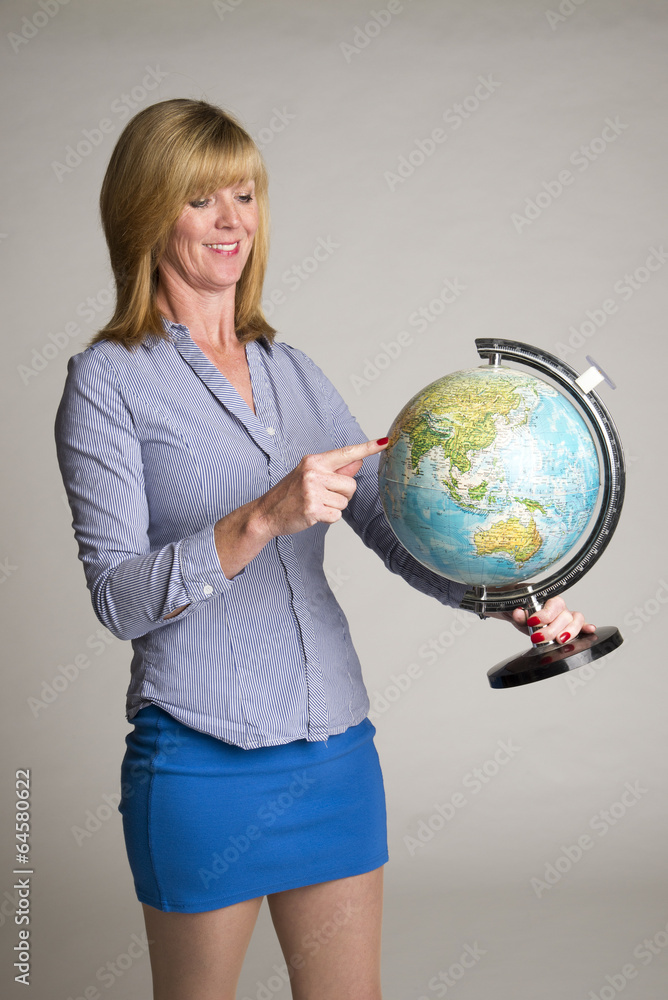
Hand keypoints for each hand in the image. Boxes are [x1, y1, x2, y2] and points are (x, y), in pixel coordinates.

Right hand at [253, 438, 388, 539]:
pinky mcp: (312, 508)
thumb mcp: (310, 475)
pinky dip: (328, 518)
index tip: (385, 441)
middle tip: (324, 496)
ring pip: (345, 502)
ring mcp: (312, 491)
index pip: (346, 453)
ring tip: (316, 504)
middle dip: (343, 495)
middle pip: (351, 485)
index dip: (368, 447)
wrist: (266, 513)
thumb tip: (358, 460)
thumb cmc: (290, 494)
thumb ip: (335, 470)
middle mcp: (314, 473)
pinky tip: (313, 514)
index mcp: (314, 461)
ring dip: (334, 507)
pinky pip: (337, 516)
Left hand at [487, 595, 596, 644]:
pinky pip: (581, 626)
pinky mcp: (569, 627)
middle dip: (552, 629)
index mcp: (547, 598)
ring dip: (570, 631)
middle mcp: (560, 607)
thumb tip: (519, 612)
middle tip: (538, 637)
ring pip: (576, 620)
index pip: (552, 605)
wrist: (518, 610)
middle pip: (565, 616)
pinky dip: (585, 628)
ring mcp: (566, 617)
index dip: (544, 615)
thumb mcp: (515, 611)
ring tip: (559, 640)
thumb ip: (517, 613)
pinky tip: (590, 630)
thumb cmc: (519, 608)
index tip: (532, 622)